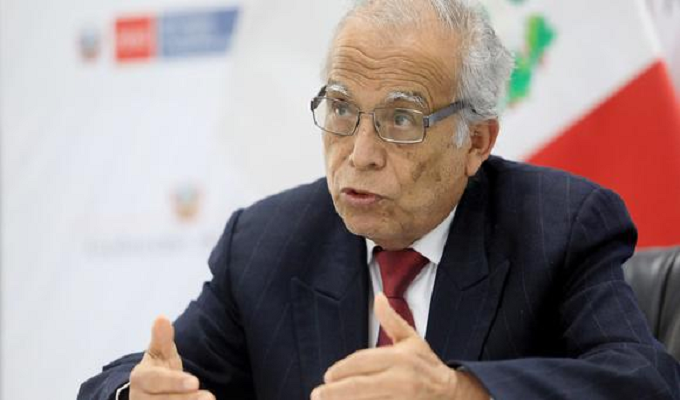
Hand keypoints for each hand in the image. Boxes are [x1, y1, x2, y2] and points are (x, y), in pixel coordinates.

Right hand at [129, 316, 214, 399]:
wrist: (145, 396)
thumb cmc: (157, 372)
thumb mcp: (159, 354)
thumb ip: (162, 338)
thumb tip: (162, 317)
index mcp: (141, 379)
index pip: (156, 381)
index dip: (175, 382)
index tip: (196, 382)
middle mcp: (140, 399)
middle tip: (209, 397)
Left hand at [311, 293, 488, 399]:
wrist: (453, 395)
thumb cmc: (428, 366)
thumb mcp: (412, 340)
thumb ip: (391, 320)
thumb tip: (378, 296)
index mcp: (400, 358)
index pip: (361, 362)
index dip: (341, 369)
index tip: (328, 376)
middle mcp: (401, 379)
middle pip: (358, 386)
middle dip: (334, 391)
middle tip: (318, 394)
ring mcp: (402, 399)